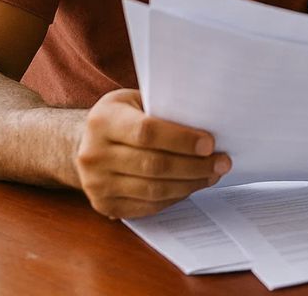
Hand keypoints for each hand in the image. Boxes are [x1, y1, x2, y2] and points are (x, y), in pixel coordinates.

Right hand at [73, 89, 230, 218]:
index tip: (209, 143)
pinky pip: (147, 206)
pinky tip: (192, 186)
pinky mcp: (105, 205)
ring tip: (213, 174)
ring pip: (153, 190)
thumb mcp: (135, 100)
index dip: (181, 140)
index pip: (146, 132)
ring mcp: (96, 184)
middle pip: (153, 165)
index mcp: (102, 121)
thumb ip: (163, 108)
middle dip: (194, 166)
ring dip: (190, 184)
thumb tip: (208, 120)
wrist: (85, 143)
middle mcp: (94, 154)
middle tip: (222, 162)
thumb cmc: (123, 116)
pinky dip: (175, 198)